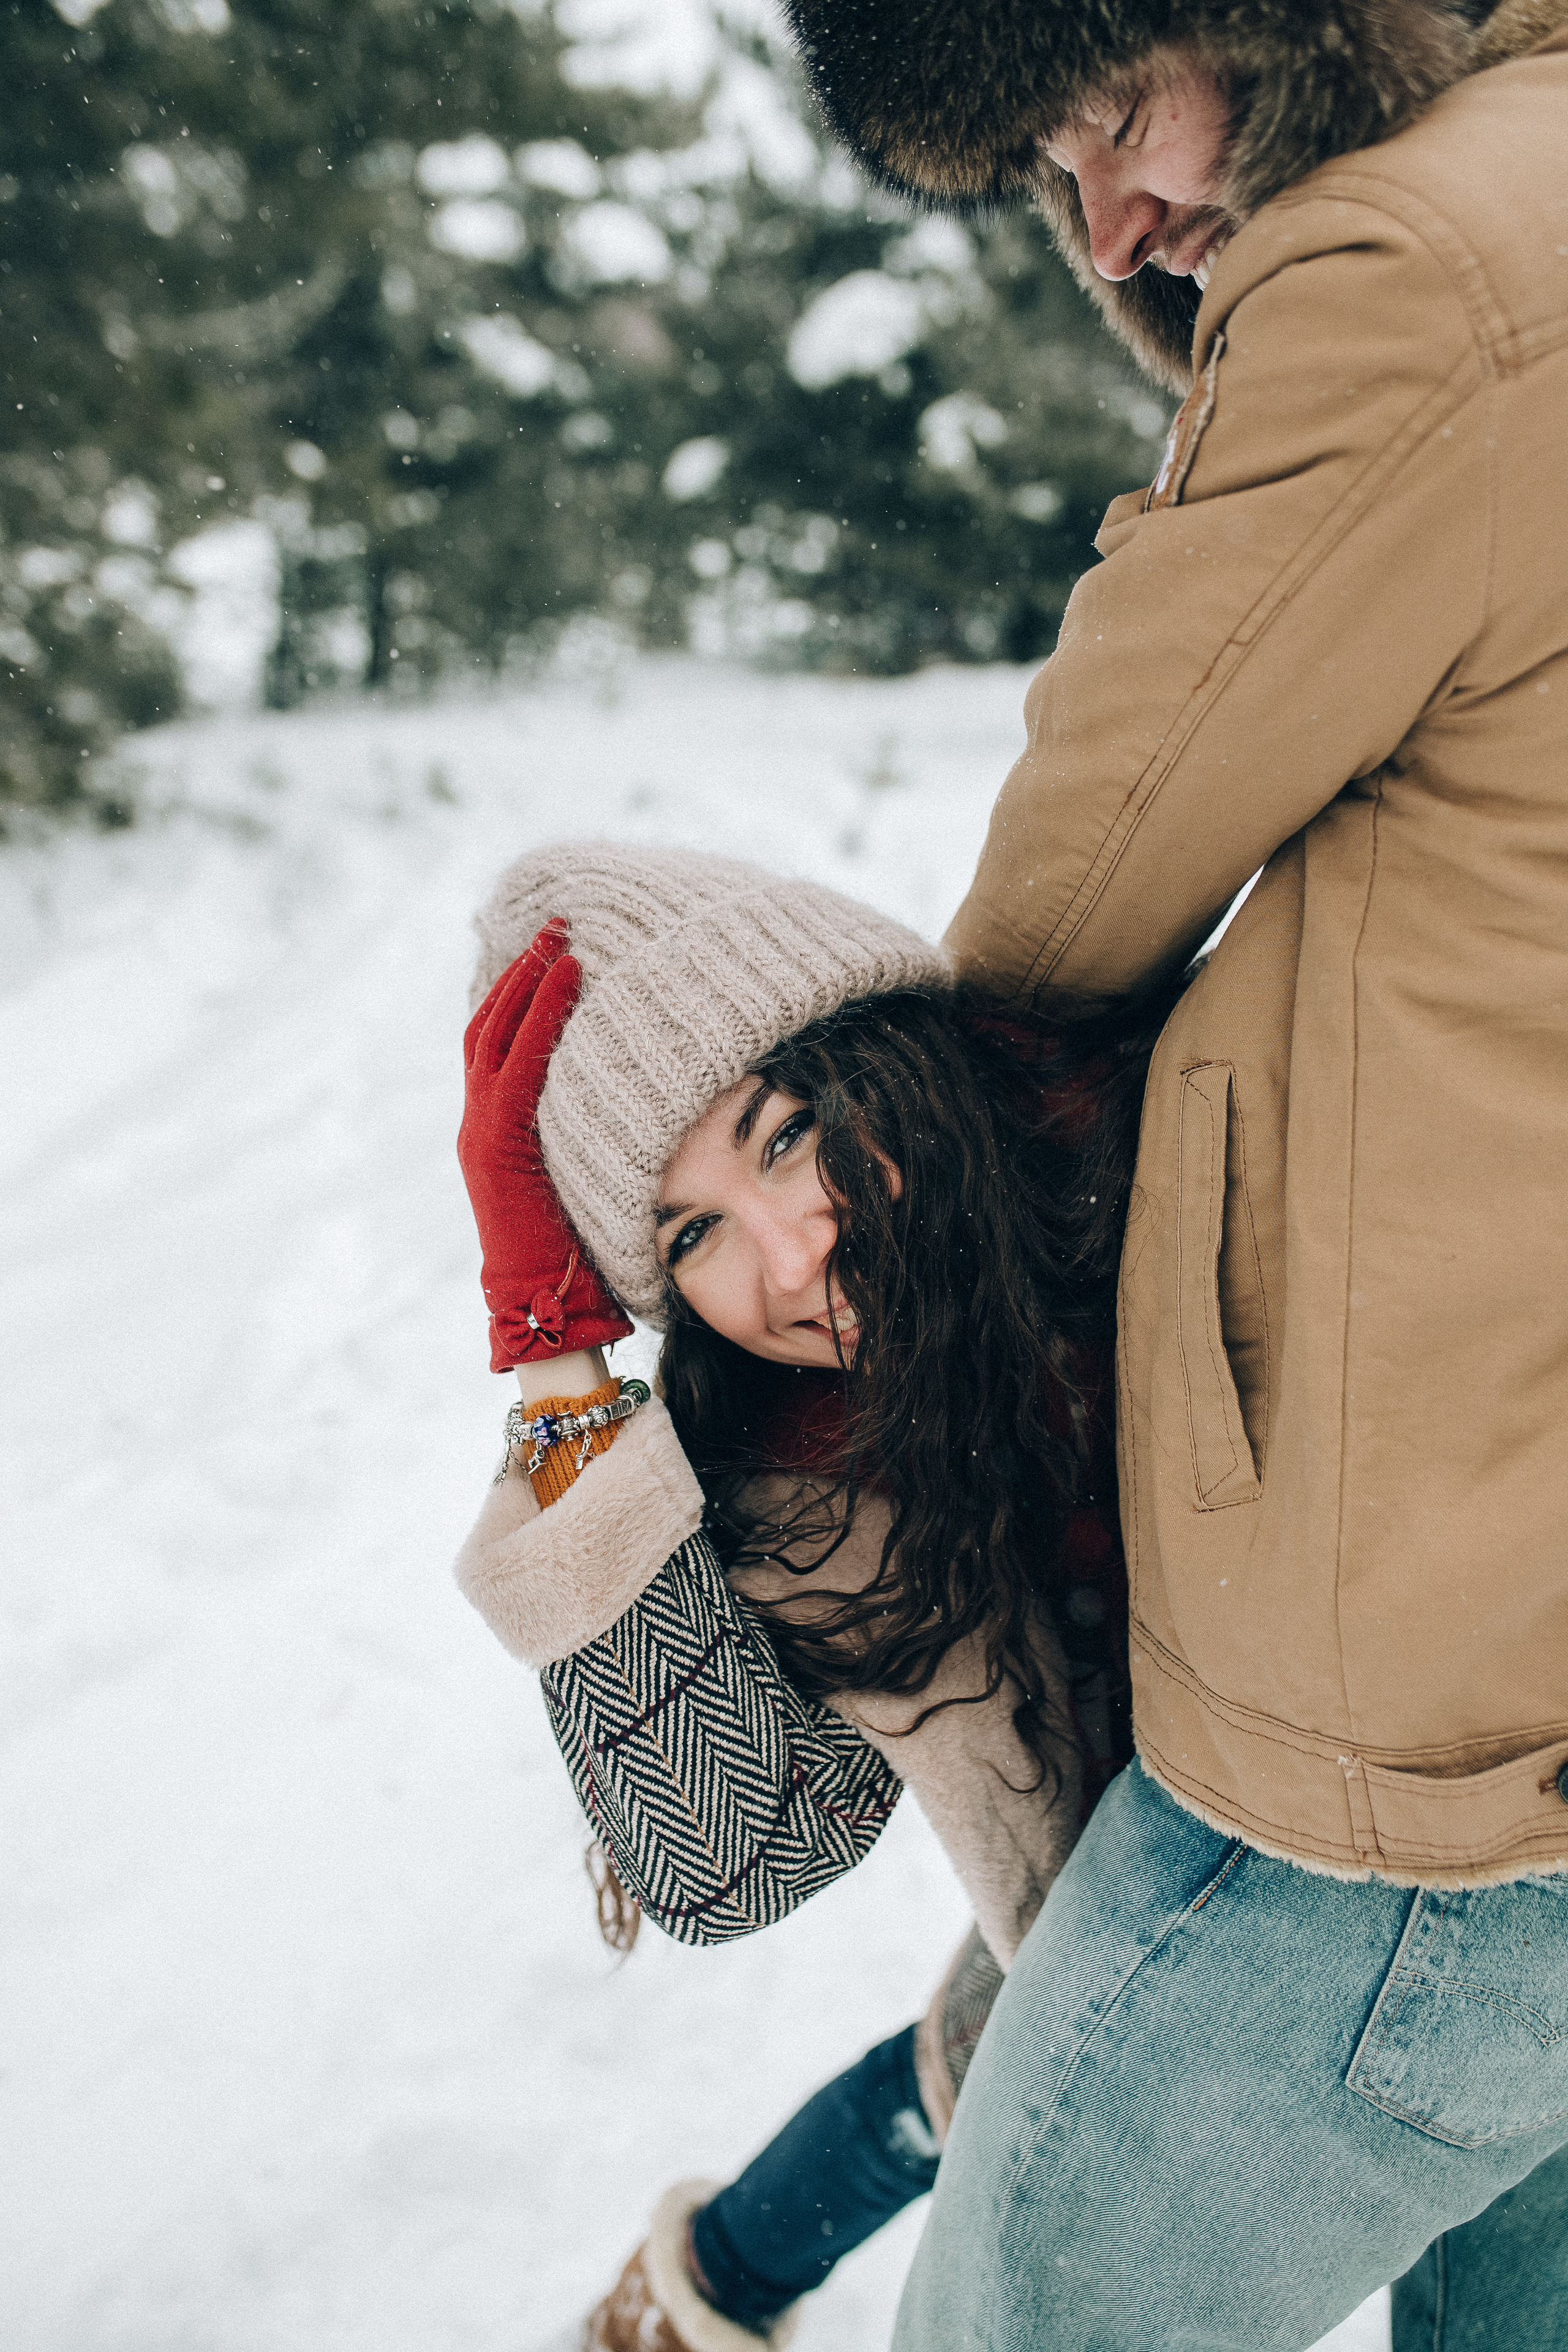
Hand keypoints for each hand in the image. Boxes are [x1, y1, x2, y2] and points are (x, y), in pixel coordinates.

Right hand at [458, 922, 633, 1371]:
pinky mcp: (495, 1147)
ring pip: (496, 1035)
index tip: (555, 948)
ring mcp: (480, 1132)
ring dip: (529, 981)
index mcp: (497, 1125)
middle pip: (492, 1022)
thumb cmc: (579, 1249)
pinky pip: (517, 1069)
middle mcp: (479, 1121)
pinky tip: (567, 984)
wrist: (545, 1305)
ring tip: (562, 939)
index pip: (502, 1039)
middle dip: (523, 970)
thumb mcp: (584, 1173)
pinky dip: (540, 1021)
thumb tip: (636, 1097)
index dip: (523, 990)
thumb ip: (591, 1133)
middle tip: (559, 923)